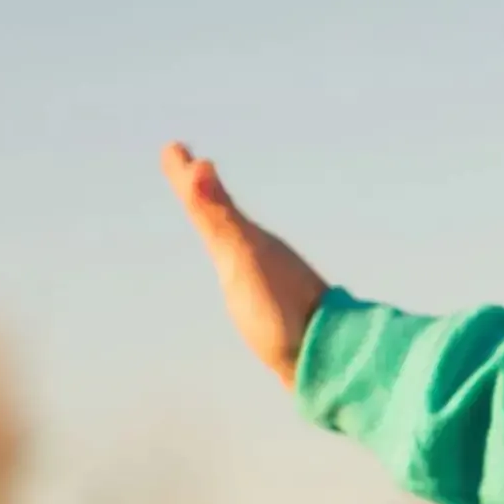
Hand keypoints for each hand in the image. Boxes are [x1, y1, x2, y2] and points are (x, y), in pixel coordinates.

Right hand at [159, 142, 329, 386]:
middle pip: (224, 217)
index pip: (209, 200)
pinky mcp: (275, 311)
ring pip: (240, 244)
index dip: (189, 177)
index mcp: (247, 241)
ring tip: (213, 215)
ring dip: (223, 226)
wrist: (330, 357)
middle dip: (203, 192)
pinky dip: (239, 261)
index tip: (173, 146)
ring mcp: (270, 282)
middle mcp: (260, 255)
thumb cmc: (281, 307)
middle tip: (191, 167)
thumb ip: (218, 216)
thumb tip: (200, 165)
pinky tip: (246, 276)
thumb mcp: (243, 257)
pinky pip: (250, 274)